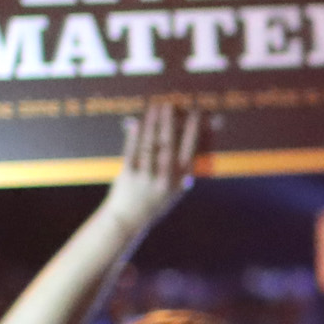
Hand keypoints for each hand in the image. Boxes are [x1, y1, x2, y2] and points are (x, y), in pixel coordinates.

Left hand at [104, 99, 205, 231]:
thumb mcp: (175, 187)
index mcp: (180, 180)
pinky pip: (132, 153)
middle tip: (172, 104)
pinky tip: (136, 122)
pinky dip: (134, 137)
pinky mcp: (128, 176)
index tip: (196, 113)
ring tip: (155, 107)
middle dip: (171, 123)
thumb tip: (195, 142)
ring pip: (150, 146)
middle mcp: (165, 178)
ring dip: (153, 124)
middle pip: (169, 145)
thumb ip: (183, 165)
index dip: (193, 130)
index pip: (190, 150)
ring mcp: (146, 177)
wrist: (129, 219)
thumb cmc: (155, 199)